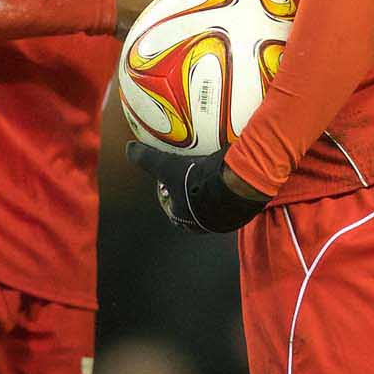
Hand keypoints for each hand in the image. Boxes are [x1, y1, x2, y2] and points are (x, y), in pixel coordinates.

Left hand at [128, 142, 268, 234]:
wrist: (238, 185)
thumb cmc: (198, 181)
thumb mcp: (167, 166)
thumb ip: (147, 158)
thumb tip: (129, 149)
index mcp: (184, 220)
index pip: (171, 208)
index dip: (168, 193)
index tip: (170, 177)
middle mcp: (205, 225)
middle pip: (194, 206)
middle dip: (192, 192)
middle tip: (193, 170)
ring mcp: (227, 220)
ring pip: (215, 203)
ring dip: (213, 189)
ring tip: (214, 167)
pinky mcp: (244, 211)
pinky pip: (233, 197)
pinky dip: (230, 185)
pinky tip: (232, 169)